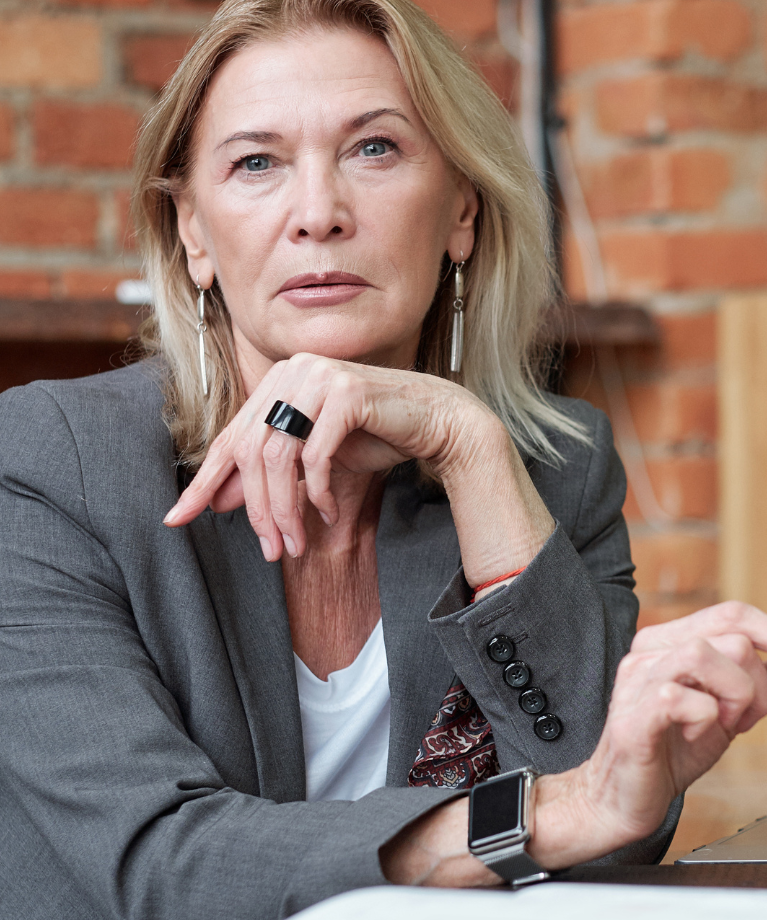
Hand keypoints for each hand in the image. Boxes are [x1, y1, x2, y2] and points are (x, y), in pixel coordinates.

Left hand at [162, 354, 552, 578]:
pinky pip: (316, 454)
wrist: (437, 421)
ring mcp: (319, 376)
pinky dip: (317, 492)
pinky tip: (326, 514)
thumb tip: (217, 501)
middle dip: (256, 509)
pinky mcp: (347, 392)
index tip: (176, 519)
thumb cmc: (377, 435)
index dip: (203, 481)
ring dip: (284, 509)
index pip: (230, 437)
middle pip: (251, 451)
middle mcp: (293, 370)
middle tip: (270, 550)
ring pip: (278, 456)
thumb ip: (270, 472)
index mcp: (278, 379)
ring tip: (296, 543)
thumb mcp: (314, 458)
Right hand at [529, 602, 766, 867]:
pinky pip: (684, 698)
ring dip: (734, 696)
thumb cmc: (669, 752)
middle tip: (746, 718)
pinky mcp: (634, 715)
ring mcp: (638, 680)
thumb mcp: (726, 713)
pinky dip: (707, 719)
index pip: (733, 613)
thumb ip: (758, 687)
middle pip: (731, 635)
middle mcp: (651, 652)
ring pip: (707, 654)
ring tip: (722, 724)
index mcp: (670, 642)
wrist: (621, 798)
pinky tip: (698, 734)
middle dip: (759, 682)